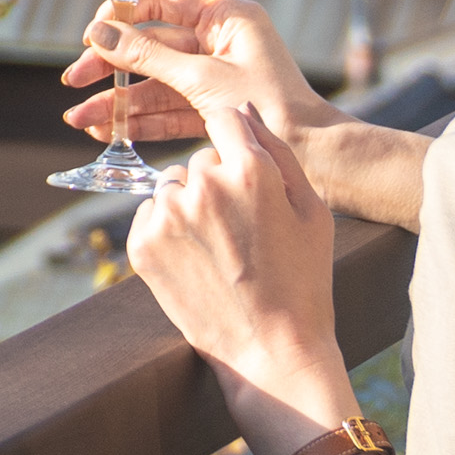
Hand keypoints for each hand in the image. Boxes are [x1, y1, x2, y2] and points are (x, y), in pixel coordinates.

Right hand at [62, 0, 317, 147]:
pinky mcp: (214, 110)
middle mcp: (220, 42)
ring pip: (155, 84)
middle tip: (73, 81)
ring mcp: (216, 78)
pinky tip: (107, 131)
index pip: (161, 2)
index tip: (91, 36)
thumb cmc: (270, 108)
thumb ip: (147, 56)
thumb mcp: (202, 78)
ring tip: (80, 120)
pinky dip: (139, 121)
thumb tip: (99, 33)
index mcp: (227, 17)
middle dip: (110, 68)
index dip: (122, 17)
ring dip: (118, 102)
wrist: (316, 158)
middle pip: (151, 48)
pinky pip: (168, 111)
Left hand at [124, 97, 355, 433]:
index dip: (239, 144)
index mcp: (249, 169)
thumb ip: (279, 149)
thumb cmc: (303, 279)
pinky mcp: (142, 244)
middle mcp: (202, 184)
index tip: (246, 173)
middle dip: (219, 183)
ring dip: (190, 206)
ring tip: (221, 250)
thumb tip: (244, 105)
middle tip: (244, 232)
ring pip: (173, 186)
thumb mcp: (313, 210)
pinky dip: (168, 231)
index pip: (227, 119)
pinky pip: (150, 214)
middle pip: (201, 159)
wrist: (271, 349)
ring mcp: (168, 214)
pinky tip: (198, 261)